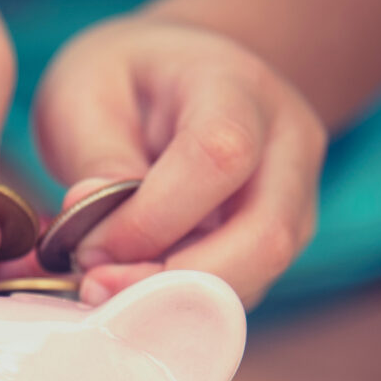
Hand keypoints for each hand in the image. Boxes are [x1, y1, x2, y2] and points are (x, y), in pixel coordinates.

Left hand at [33, 15, 325, 307]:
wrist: (174, 75)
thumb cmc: (124, 79)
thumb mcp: (85, 93)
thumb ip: (96, 161)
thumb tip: (100, 242)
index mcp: (237, 85)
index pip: (222, 157)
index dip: (153, 218)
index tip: (88, 246)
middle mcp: (288, 143)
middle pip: (267, 236)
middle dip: (176, 282)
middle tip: (97, 291)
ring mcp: (296, 198)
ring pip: (260, 275)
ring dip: (178, 302)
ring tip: (106, 291)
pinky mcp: (279, 242)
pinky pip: (242, 289)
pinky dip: (185, 304)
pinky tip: (131, 291)